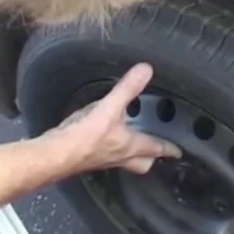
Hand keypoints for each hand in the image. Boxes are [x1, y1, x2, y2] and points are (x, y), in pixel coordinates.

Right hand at [47, 63, 181, 173]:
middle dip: (150, 158)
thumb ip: (128, 89)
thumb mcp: (110, 108)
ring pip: (124, 160)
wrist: (55, 155)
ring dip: (130, 152)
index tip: (178, 152)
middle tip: (156, 151)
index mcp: (131, 146)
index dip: (169, 148)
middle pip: (141, 163)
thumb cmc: (85, 137)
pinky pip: (106, 153)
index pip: (156, 148)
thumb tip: (146, 70)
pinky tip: (103, 134)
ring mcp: (103, 159)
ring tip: (132, 139)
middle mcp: (119, 157)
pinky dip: (109, 145)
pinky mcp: (88, 157)